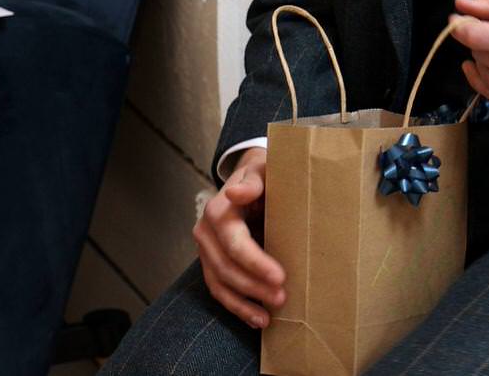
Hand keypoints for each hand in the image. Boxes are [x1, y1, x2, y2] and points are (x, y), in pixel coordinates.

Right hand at [193, 147, 285, 328]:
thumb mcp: (261, 170)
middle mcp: (206, 233)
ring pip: (220, 284)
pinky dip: (236, 306)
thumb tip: (237, 193)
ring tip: (268, 318)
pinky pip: (219, 289)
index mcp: (218, 212)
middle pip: (227, 268)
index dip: (256, 263)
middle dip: (254, 287)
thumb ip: (253, 181)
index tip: (280, 277)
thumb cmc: (262, 174)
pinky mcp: (211, 263)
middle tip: (282, 298)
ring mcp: (206, 251)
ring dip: (244, 303)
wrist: (250, 179)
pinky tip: (256, 319)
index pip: (235, 244)